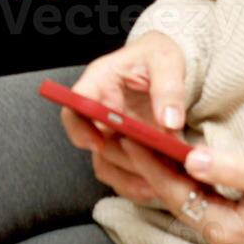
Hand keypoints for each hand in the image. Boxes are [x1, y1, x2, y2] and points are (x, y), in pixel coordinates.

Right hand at [59, 32, 186, 204]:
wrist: (168, 66)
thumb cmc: (159, 56)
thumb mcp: (167, 61)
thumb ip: (168, 89)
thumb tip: (169, 121)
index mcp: (100, 81)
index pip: (75, 105)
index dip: (79, 128)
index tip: (98, 144)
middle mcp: (99, 110)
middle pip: (92, 142)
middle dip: (120, 159)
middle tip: (146, 169)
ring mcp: (110, 132)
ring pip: (106, 163)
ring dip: (128, 176)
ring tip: (155, 185)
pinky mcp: (125, 148)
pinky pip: (121, 173)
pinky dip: (136, 183)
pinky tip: (157, 187)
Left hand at [120, 140, 243, 243]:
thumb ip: (230, 168)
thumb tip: (191, 157)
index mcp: (224, 226)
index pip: (173, 191)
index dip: (149, 161)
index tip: (130, 136)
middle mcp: (219, 233)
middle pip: (170, 195)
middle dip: (146, 164)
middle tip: (124, 133)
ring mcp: (225, 229)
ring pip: (181, 196)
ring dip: (161, 169)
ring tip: (139, 139)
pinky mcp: (232, 221)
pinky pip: (196, 196)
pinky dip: (181, 175)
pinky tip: (172, 156)